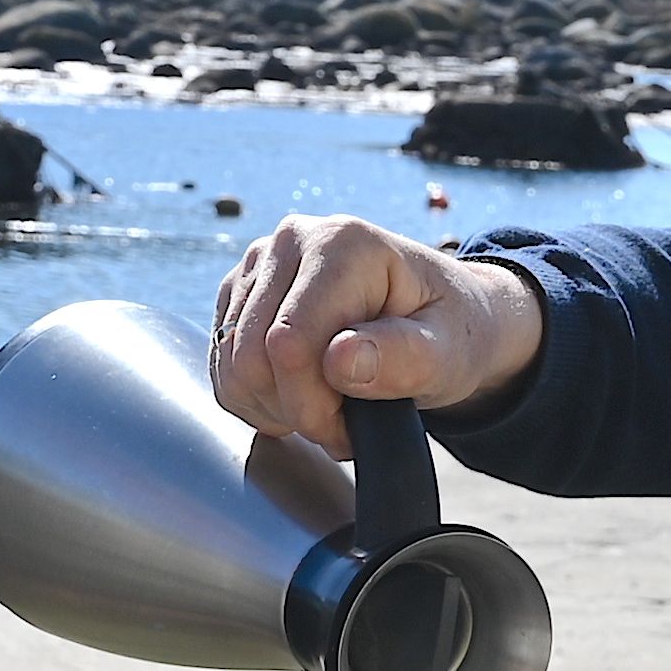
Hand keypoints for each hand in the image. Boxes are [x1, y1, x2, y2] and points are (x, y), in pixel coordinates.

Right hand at [210, 214, 547, 455]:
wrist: (438, 315)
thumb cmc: (446, 331)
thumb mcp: (447, 351)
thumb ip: (404, 357)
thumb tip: (340, 360)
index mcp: (342, 244)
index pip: (289, 343)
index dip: (311, 405)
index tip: (351, 428)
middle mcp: (292, 241)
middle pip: (250, 356)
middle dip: (294, 410)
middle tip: (341, 425)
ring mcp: (260, 264)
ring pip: (230, 366)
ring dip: (275, 408)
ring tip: (327, 409)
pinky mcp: (241, 293)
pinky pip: (222, 366)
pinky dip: (257, 399)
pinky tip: (300, 396)